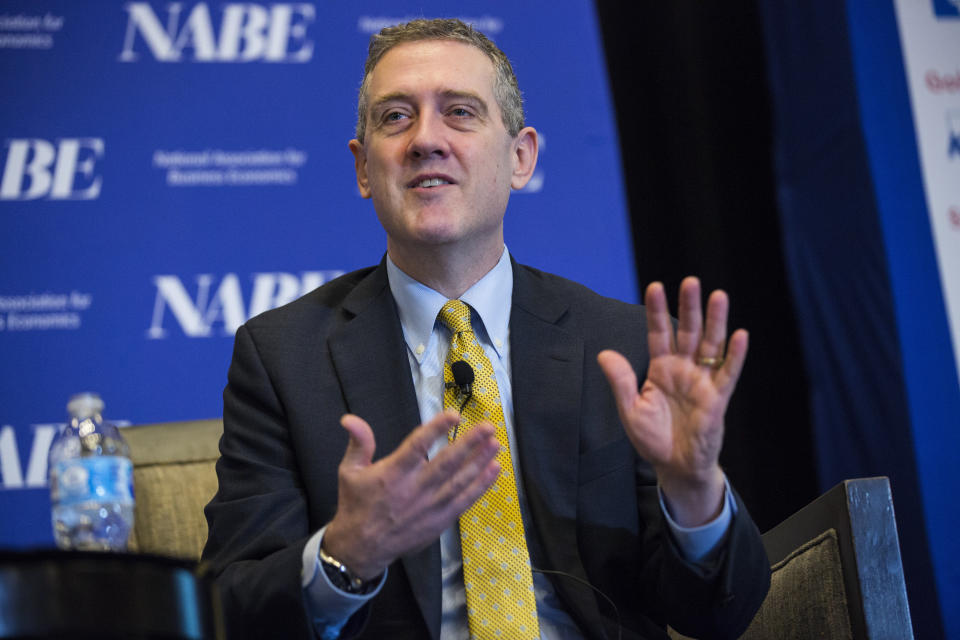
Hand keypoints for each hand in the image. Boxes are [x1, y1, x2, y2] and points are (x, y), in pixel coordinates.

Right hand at [322, 410, 500, 578]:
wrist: (362, 548)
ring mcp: (430, 507)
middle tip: (488, 427)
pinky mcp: (440, 521)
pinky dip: (481, 486)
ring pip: (460, 481)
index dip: (437, 429)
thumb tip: (349, 418)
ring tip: (495, 444)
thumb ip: (358, 443)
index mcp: (392, 474)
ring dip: (479, 462)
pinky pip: (464, 501)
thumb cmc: (357, 504)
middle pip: (446, 463)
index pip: (417, 446)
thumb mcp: (349, 471)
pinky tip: (494, 470)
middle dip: (469, 444)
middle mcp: (414, 489)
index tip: (454, 414)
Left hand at [597, 277, 747, 526]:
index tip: (655, 286)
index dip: (656, 311)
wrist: (675, 466)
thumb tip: (604, 354)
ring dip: (715, 321)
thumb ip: (621, 382)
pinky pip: (728, 373)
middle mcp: (683, 369)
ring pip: (710, 345)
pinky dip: (734, 355)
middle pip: (687, 331)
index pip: (658, 333)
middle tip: (691, 281)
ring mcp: (702, 381)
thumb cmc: (653, 438)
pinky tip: (740, 335)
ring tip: (719, 296)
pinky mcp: (718, 398)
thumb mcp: (630, 410)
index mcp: (660, 369)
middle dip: (689, 307)